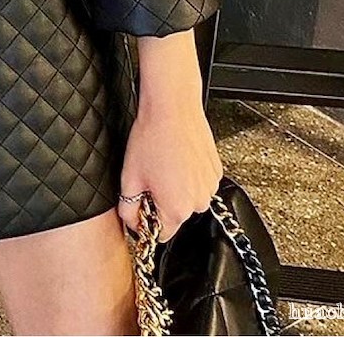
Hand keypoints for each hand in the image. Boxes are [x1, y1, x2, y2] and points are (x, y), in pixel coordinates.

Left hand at [117, 31, 223, 241]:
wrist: (173, 108)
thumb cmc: (151, 137)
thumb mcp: (129, 176)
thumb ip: (128, 207)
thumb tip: (130, 221)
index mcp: (177, 209)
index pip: (161, 234)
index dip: (147, 221)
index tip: (140, 204)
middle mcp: (198, 202)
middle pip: (175, 214)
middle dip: (160, 201)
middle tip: (148, 175)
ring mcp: (210, 186)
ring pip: (187, 198)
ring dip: (174, 188)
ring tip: (162, 163)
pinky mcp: (215, 171)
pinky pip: (198, 183)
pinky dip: (187, 175)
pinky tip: (175, 157)